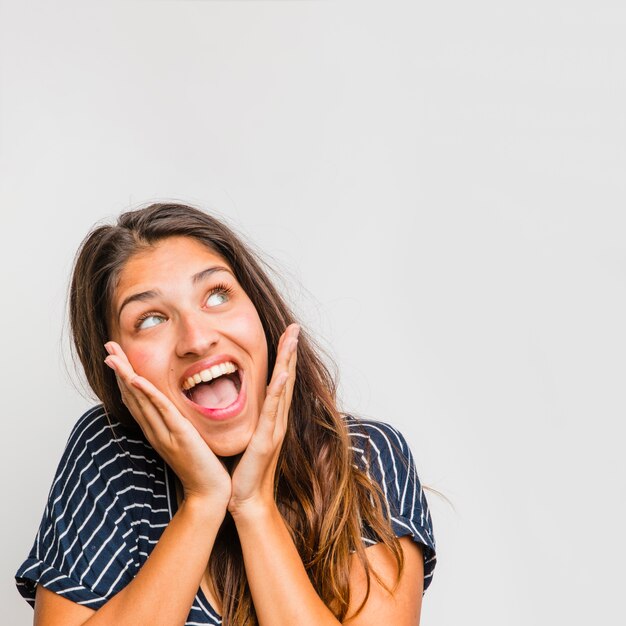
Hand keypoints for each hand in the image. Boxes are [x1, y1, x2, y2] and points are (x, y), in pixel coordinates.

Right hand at [104, 343, 231, 507]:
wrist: (210, 494)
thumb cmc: (204, 466)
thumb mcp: (190, 438)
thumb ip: (182, 422)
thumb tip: (183, 404)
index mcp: (158, 429)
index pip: (137, 398)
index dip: (125, 376)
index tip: (117, 356)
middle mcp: (155, 430)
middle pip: (132, 395)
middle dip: (120, 370)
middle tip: (108, 347)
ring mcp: (164, 433)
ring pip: (140, 399)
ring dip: (126, 375)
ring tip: (113, 356)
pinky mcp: (179, 435)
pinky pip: (160, 410)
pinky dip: (147, 393)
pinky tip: (136, 379)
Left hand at [227, 323, 299, 516]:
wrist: (247, 499)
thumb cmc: (245, 470)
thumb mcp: (247, 437)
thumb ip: (249, 419)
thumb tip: (237, 400)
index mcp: (271, 418)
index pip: (279, 381)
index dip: (284, 357)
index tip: (287, 335)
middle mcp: (277, 420)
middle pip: (286, 378)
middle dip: (290, 352)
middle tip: (295, 327)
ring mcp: (274, 429)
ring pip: (283, 388)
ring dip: (288, 362)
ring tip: (292, 340)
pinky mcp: (266, 439)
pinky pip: (273, 410)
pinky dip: (279, 390)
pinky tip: (283, 373)